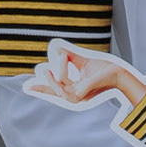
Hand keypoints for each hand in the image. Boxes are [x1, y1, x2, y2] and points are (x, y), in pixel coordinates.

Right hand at [27, 44, 145, 106]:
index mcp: (76, 89)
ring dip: (54, 77)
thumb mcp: (83, 62)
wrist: (118, 72)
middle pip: (55, 94)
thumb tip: (57, 49)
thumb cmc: (104, 68)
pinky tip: (62, 60)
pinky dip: (61, 74)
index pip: (58, 89)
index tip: (30, 84)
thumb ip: (70, 58)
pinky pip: (65, 88)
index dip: (45, 87)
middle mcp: (77, 95)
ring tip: (51, 65)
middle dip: (42, 90)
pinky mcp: (82, 94)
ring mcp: (79, 97)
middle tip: (27, 86)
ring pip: (59, 91)